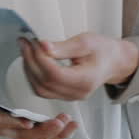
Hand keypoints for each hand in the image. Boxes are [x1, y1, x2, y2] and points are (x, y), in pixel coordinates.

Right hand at [0, 65, 76, 138]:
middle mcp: (2, 127)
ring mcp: (13, 131)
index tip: (26, 120)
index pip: (0, 121)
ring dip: (54, 134)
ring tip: (70, 123)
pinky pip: (41, 137)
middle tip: (59, 121)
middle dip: (43, 131)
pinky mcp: (22, 130)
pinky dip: (58, 134)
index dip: (12, 122)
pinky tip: (72, 126)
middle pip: (25, 135)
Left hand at [20, 33, 138, 100]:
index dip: (39, 58)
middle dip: (30, 61)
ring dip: (29, 69)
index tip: (32, 42)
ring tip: (26, 49)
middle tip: (24, 42)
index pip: (54, 74)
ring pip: (41, 89)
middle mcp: (77, 92)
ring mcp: (71, 96)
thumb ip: (63, 47)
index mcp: (85, 80)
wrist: (114, 61)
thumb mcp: (85, 42)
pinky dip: (33, 76)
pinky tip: (31, 60)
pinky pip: (43, 90)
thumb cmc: (103, 50)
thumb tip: (43, 46)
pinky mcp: (64, 94)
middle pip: (45, 83)